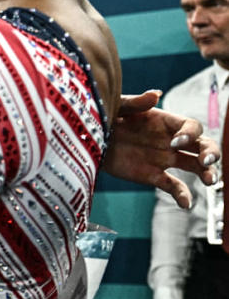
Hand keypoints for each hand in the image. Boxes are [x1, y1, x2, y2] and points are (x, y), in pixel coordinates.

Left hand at [103, 90, 219, 209]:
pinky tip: (185, 204)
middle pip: (202, 146)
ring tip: (210, 180)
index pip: (191, 127)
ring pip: (195, 167)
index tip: (175, 142)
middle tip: (206, 162)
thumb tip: (156, 93)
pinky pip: (173, 186)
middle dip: (210, 153)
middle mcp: (170, 140)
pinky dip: (182, 196)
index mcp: (165, 122)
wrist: (87, 137)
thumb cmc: (104, 115)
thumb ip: (136, 102)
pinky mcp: (153, 175)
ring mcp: (164, 159)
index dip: (190, 134)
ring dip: (207, 173)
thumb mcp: (117, 106)